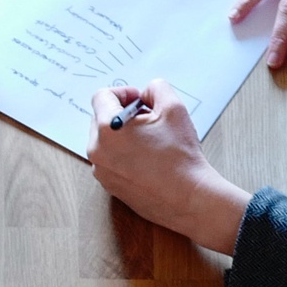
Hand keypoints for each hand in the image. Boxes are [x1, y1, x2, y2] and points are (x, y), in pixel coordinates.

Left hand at [87, 81, 252, 254]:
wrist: (190, 198)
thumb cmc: (181, 155)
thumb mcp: (174, 108)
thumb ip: (156, 88)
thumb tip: (145, 93)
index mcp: (107, 128)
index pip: (101, 96)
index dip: (123, 92)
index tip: (140, 100)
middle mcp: (97, 150)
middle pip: (101, 118)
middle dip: (123, 114)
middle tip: (149, 120)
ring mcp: (102, 171)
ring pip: (106, 141)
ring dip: (123, 135)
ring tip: (150, 141)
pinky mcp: (110, 186)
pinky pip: (111, 161)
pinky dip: (124, 155)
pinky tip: (148, 160)